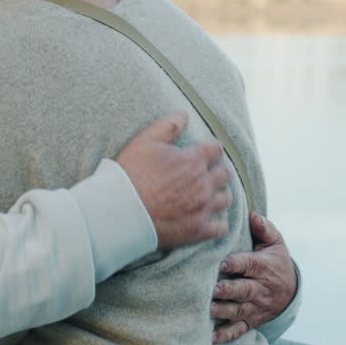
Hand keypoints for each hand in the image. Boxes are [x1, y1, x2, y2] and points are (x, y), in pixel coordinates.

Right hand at [116, 112, 231, 249]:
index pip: (216, 150)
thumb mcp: (145, 141)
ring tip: (207, 197)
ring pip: (226, 199)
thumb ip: (168, 126)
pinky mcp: (198, 230)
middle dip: (217, 172)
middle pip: (225, 174)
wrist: (119, 212)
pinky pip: (221, 227)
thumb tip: (185, 114)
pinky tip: (208, 220)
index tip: (204, 155)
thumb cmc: (130, 174)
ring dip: (219, 196)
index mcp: (193, 160)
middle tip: (205, 176)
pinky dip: (218, 223)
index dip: (210, 151)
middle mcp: (203, 184)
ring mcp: (202, 208)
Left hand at [210, 213, 296, 343]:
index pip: (249, 264)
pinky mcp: (251, 320)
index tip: (223, 262)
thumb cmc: (276, 261)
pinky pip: (239, 329)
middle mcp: (260, 289)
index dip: (237, 263)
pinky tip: (213, 337)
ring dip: (224, 311)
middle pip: (244, 290)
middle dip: (229, 290)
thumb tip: (252, 215)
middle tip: (213, 290)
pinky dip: (227, 335)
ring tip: (209, 310)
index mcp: (264, 267)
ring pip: (239, 310)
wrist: (291, 290)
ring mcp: (256, 307)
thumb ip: (264, 228)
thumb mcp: (276, 243)